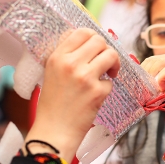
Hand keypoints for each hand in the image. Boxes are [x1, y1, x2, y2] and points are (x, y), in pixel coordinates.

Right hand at [26, 28, 119, 162]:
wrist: (54, 131)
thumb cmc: (53, 104)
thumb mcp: (51, 73)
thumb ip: (67, 57)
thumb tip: (90, 43)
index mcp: (57, 57)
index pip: (82, 32)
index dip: (93, 38)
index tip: (95, 49)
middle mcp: (70, 63)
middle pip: (100, 41)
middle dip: (105, 51)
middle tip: (104, 64)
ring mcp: (85, 77)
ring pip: (111, 55)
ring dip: (113, 64)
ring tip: (107, 75)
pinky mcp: (97, 92)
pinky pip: (110, 82)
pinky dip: (106, 88)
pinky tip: (95, 96)